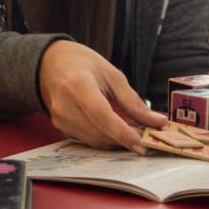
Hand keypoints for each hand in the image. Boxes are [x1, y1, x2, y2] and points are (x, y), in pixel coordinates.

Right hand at [38, 40, 165, 152]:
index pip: (102, 116)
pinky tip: (117, 129)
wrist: (50, 63)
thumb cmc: (83, 64)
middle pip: (100, 133)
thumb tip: (157, 122)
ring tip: (135, 130)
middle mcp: (65, 106)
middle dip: (126, 138)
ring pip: (96, 142)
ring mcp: (60, 120)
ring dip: (117, 140)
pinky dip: (105, 138)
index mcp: (78, 85)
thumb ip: (132, 101)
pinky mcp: (60, 128)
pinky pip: (89, 140)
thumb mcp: (111, 74)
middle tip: (149, 135)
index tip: (144, 145)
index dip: (124, 134)